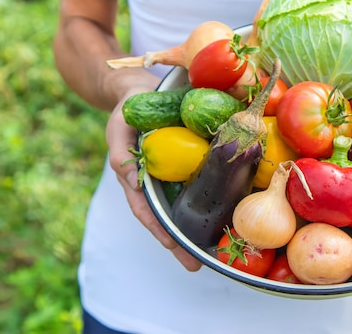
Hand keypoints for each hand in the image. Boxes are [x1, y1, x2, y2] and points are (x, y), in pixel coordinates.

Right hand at [106, 89, 202, 271]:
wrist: (143, 90)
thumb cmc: (128, 111)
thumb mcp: (119, 129)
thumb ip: (120, 154)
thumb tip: (132, 181)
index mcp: (139, 178)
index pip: (147, 211)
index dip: (159, 229)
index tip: (173, 246)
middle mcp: (159, 180)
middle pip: (170, 215)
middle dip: (182, 240)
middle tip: (197, 263)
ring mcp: (177, 172)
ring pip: (189, 202)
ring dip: (201, 224)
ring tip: (217, 247)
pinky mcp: (194, 160)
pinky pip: (205, 179)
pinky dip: (216, 194)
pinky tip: (232, 207)